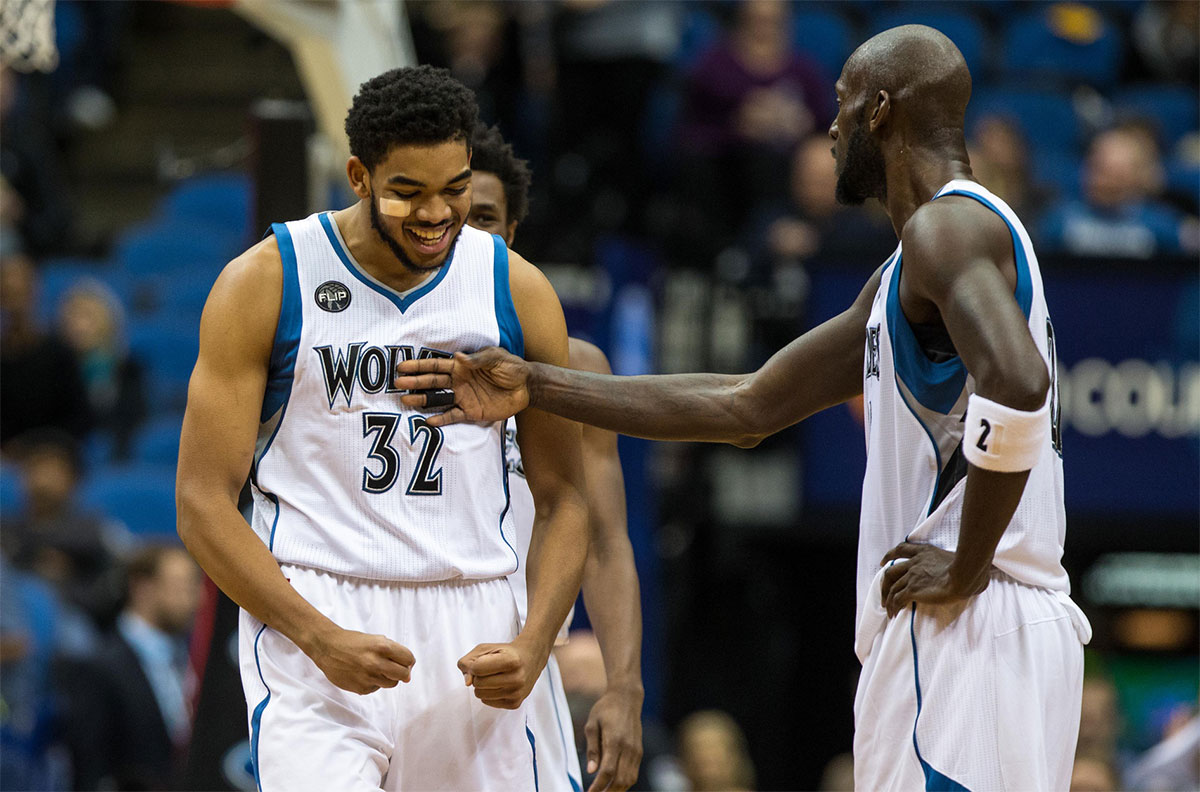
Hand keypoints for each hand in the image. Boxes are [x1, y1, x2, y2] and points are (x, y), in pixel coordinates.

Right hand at [301, 626, 414, 694]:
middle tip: (395, 669)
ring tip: (375, 669)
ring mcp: (368, 677)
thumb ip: (393, 652)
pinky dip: (373, 682)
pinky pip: (376, 688)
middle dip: (403, 672)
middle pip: (404, 674)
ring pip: (392, 684)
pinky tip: (362, 674)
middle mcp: (376, 663)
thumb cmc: (353, 642)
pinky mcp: (361, 688)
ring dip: (388, 678)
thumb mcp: (376, 640)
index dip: (408, 661)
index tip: (404, 662)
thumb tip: (408, 671)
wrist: (327, 647)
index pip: (409, 659)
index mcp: (382, 646)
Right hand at [395, 347, 530, 427]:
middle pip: (432, 382)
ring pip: (438, 399)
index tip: (402, 367)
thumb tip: (458, 357)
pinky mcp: (471, 412)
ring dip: (422, 400)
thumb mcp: (496, 358)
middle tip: (398, 385)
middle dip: (415, 382)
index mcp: (461, 366)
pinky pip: (453, 416)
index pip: (436, 365)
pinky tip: (428, 420)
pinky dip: (441, 419)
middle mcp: (458, 381)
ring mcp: (463, 397)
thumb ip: (478, 359)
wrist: (526, 387)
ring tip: (406, 402)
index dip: (419, 366)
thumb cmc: (511, 367)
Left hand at [458, 638, 545, 709]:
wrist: (530, 659)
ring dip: (482, 686)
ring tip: (495, 677)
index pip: (476, 669)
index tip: (484, 660)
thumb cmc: (505, 653)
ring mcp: (516, 693)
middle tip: (490, 669)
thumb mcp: (485, 649)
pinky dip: (488, 693)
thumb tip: (468, 682)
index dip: (475, 664)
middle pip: (478, 683)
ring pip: (480, 695)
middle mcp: (516, 678)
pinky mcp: (515, 704)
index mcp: (511, 660)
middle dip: (478, 676)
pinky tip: (500, 685)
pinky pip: (487, 702)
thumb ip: (468, 661)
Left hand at [584, 687, 643, 791]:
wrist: (627, 698)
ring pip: (629, 780)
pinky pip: (633, 773)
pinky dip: (623, 783)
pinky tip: (612, 785)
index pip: (607, 771)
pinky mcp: (639, 751)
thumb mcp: (592, 724)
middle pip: (620, 780)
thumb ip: (592, 749)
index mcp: (615, 740)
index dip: (598, 786)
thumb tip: (591, 771)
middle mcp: (628, 748)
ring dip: (616, 790)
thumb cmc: (606, 709)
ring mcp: (636, 750)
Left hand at [879, 542, 988, 617]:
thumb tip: (980, 574)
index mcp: (924, 552)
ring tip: (888, 608)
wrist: (965, 574)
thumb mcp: (958, 559)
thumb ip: (959, 563)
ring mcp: (912, 575)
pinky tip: (894, 613)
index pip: (901, 549)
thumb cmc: (969, 568)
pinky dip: (893, 606)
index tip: (884, 561)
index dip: (890, 555)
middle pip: (891, 571)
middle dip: (885, 582)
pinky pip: (897, 599)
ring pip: (892, 587)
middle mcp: (915, 562)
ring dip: (887, 598)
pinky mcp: (912, 589)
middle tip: (883, 592)